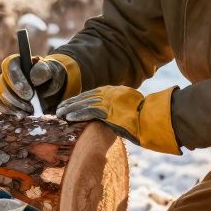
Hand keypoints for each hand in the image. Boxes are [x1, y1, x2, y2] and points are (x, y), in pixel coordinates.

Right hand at [0, 53, 80, 115]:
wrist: (52, 88)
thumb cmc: (51, 76)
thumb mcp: (53, 71)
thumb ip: (44, 71)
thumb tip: (32, 78)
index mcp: (17, 61)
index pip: (10, 67)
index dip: (17, 81)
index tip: (29, 94)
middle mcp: (6, 74)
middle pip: (2, 85)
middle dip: (17, 98)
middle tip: (31, 106)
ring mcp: (4, 88)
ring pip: (2, 97)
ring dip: (16, 107)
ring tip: (30, 111)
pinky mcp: (4, 100)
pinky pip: (2, 107)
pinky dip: (12, 113)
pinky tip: (23, 115)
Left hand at [55, 85, 179, 154]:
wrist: (151, 119)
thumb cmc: (144, 117)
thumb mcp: (130, 107)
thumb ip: (118, 108)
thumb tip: (112, 115)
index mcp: (114, 92)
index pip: (92, 94)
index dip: (80, 99)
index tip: (70, 104)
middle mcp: (110, 94)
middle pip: (86, 97)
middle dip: (71, 103)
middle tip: (59, 108)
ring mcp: (108, 101)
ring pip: (84, 104)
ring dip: (70, 109)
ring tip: (59, 114)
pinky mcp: (107, 111)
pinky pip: (89, 112)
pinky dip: (78, 114)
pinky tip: (69, 117)